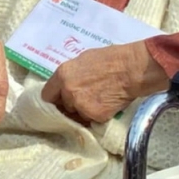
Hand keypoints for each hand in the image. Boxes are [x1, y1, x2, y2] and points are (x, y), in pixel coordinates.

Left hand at [42, 41, 169, 124]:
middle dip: (71, 105)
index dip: (54, 99)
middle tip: (85, 99)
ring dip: (84, 111)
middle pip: (63, 106)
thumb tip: (66, 83)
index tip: (59, 101)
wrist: (131, 69)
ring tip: (98, 101)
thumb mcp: (82, 60)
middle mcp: (68, 91)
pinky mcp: (95, 116)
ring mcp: (81, 105)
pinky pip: (92, 120)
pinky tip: (107, 105)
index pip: (47, 95)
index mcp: (62, 75)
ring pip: (77, 114)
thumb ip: (70, 75)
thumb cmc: (109, 59)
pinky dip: (98, 116)